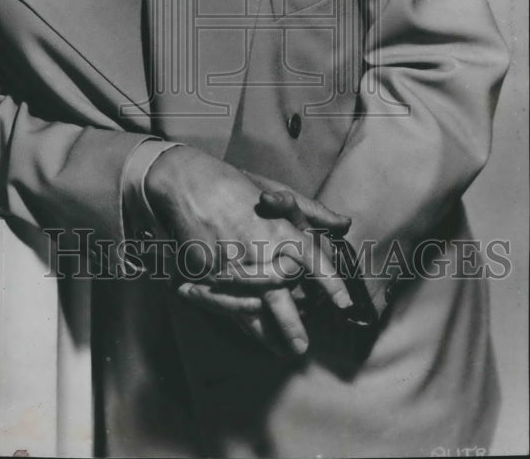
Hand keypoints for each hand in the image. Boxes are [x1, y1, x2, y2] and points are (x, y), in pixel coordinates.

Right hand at [144, 146, 351, 352]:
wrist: (188, 182)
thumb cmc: (234, 184)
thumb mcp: (277, 189)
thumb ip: (312, 211)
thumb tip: (344, 224)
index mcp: (279, 228)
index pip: (313, 260)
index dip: (331, 284)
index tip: (344, 306)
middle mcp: (259, 249)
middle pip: (281, 297)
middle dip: (292, 326)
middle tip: (302, 348)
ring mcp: (232, 263)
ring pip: (253, 308)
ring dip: (267, 333)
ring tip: (281, 351)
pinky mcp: (208, 272)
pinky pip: (226, 302)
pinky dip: (238, 320)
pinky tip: (249, 331)